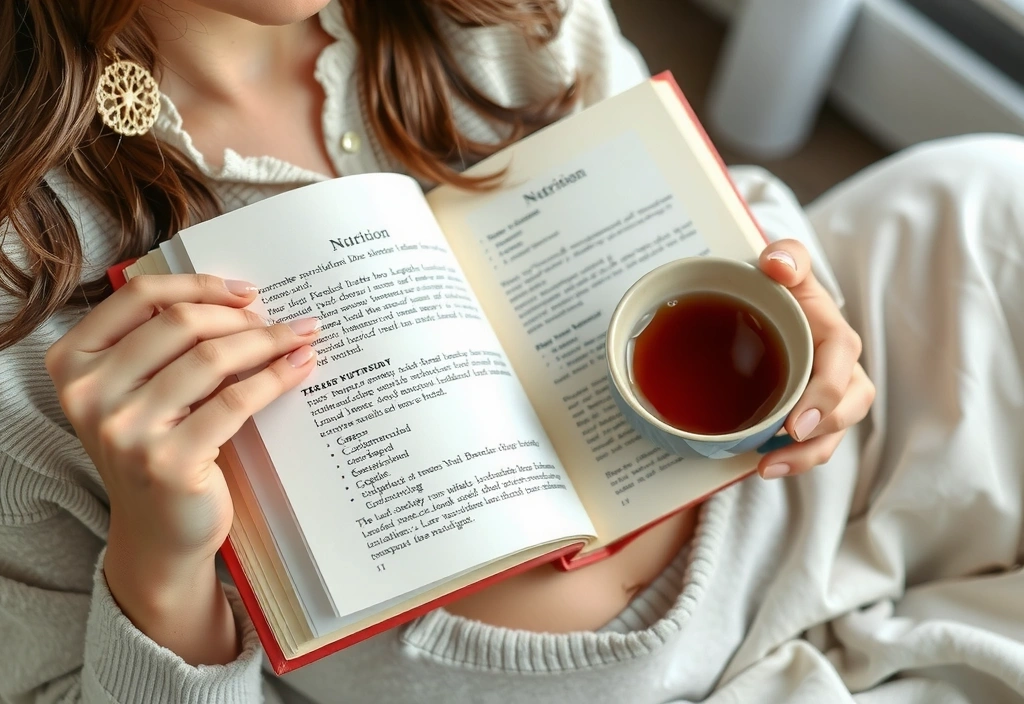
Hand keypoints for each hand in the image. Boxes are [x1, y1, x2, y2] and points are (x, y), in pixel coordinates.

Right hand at [45, 274, 318, 661]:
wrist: (159, 533)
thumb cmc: (157, 447)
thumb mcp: (139, 390)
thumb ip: (163, 343)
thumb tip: (241, 296)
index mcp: (73, 363)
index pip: (137, 296)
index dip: (198, 285)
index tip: (247, 291)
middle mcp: (90, 395)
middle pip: (181, 323)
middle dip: (242, 317)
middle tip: (281, 323)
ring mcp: (126, 431)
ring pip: (212, 358)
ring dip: (268, 341)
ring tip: (301, 338)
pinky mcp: (168, 462)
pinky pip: (235, 400)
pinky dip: (275, 377)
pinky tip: (300, 367)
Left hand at [756, 240, 874, 478]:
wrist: (770, 308)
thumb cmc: (781, 290)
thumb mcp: (785, 266)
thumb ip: (787, 257)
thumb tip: (777, 264)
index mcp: (835, 335)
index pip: (842, 361)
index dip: (827, 393)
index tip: (798, 420)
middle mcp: (840, 370)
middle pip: (850, 405)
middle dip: (823, 431)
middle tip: (786, 441)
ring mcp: (829, 397)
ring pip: (834, 433)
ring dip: (806, 456)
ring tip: (767, 468)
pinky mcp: (812, 416)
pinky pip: (814, 444)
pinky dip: (793, 460)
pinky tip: (761, 467)